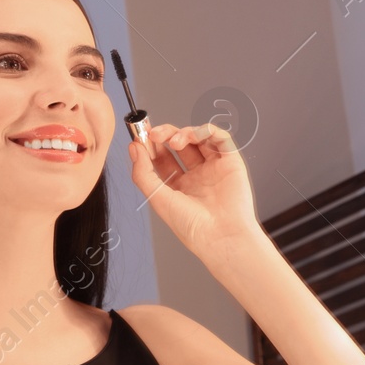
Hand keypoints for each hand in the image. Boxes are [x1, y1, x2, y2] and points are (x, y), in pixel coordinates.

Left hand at [129, 123, 260, 258]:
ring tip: (174, 141)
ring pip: (198, 139)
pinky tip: (193, 136)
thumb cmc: (192, 226)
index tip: (140, 137)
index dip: (150, 146)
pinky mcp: (231, 162)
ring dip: (183, 133)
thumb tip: (134, 147)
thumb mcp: (158, 198)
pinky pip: (220, 138)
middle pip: (179, 145)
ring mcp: (214, 168)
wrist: (220, 235)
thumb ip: (143, 172)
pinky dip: (205, 130)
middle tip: (153, 134)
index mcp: (179, 187)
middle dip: (164, 135)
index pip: (162, 158)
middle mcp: (197, 176)